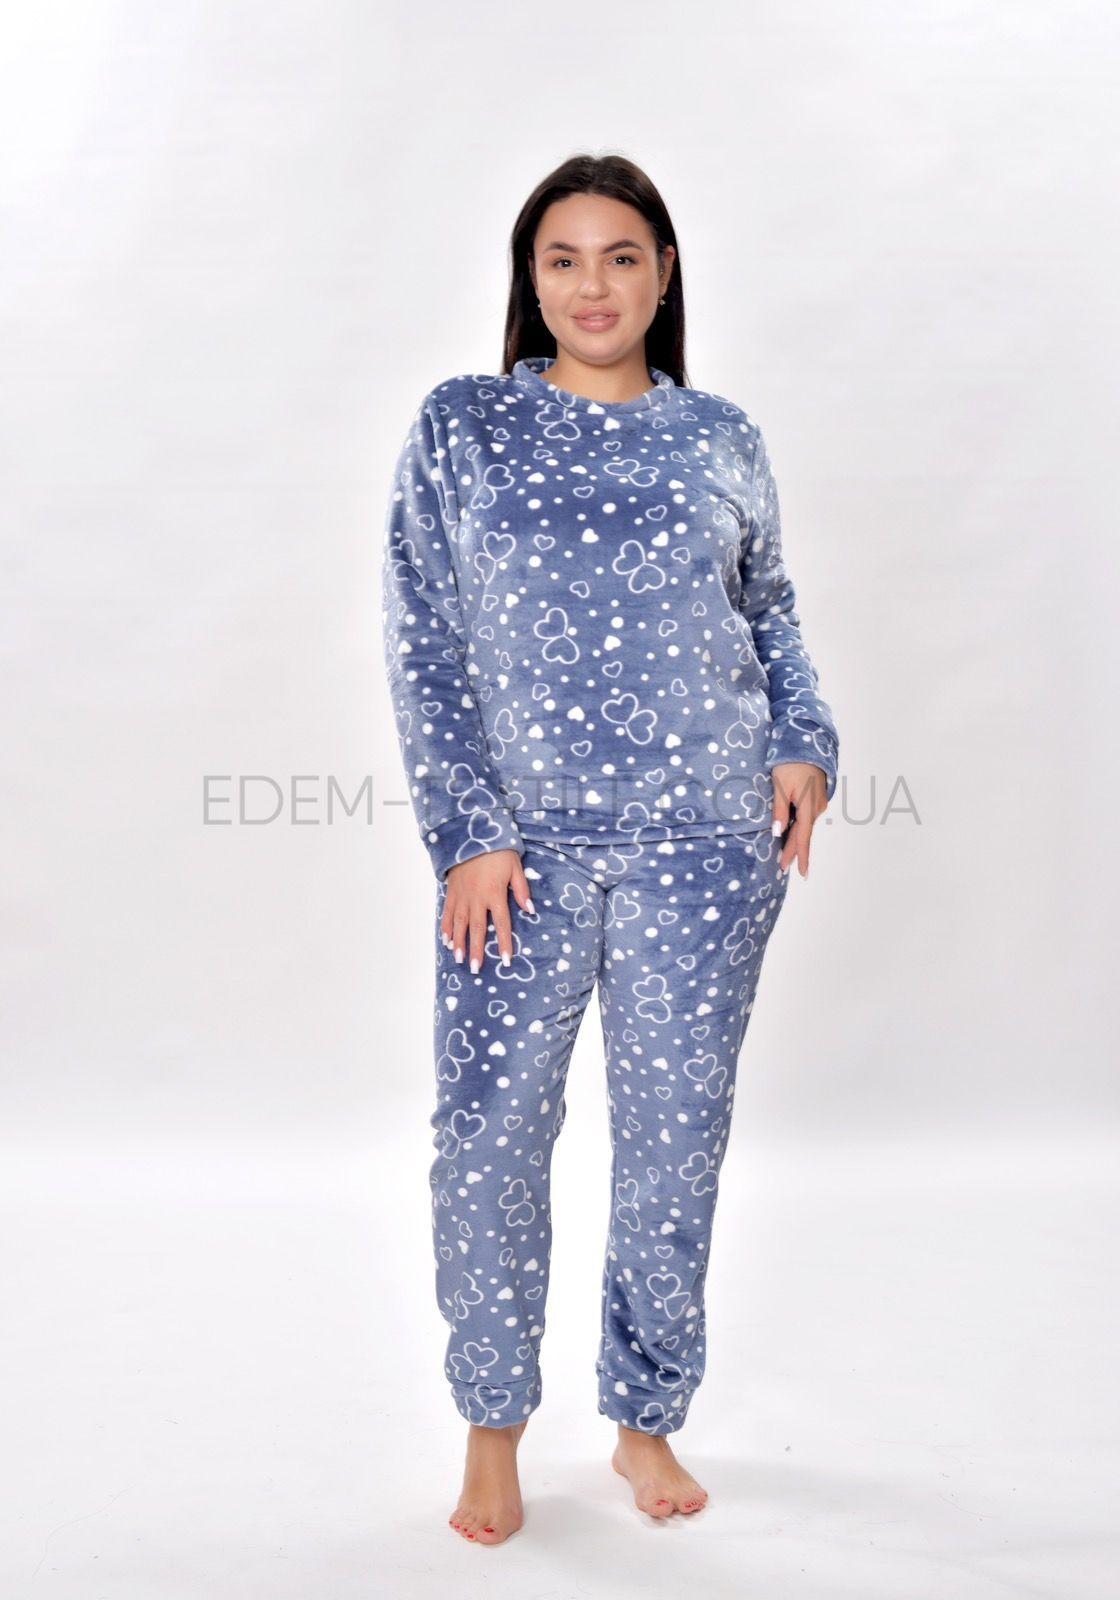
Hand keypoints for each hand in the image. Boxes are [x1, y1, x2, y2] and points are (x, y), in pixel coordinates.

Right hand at [441, 848, 533, 973]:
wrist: (472, 834)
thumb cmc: (498, 851)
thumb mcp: (515, 867)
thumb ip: (521, 889)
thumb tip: (530, 910)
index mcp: (495, 893)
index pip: (502, 923)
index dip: (504, 943)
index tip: (506, 960)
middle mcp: (476, 898)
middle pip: (477, 928)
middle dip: (477, 950)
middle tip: (475, 968)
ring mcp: (462, 895)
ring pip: (459, 923)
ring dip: (459, 943)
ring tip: (459, 959)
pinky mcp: (451, 891)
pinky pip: (447, 912)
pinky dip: (446, 927)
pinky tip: (446, 940)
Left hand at [771, 762, 828, 878]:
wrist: (808, 743)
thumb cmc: (790, 763)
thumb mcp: (780, 786)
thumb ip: (780, 810)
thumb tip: (778, 833)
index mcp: (808, 807)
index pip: (803, 837)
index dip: (800, 855)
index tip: (801, 873)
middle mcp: (817, 807)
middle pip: (804, 833)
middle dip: (794, 850)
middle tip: (784, 867)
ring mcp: (818, 802)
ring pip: (805, 825)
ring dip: (795, 838)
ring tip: (785, 854)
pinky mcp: (816, 797)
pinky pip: (806, 816)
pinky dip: (798, 826)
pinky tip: (791, 832)